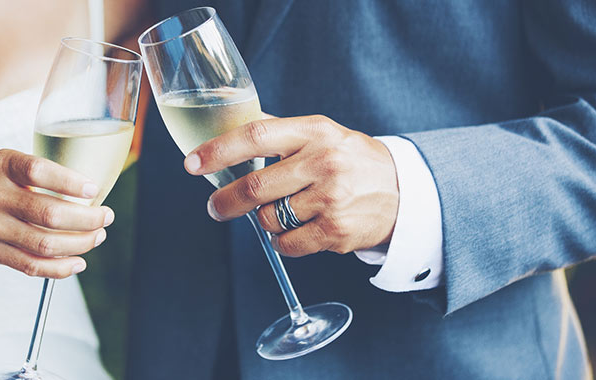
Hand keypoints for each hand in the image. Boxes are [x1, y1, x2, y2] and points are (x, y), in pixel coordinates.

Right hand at [0, 149, 112, 277]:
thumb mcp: (6, 160)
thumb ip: (39, 174)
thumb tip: (90, 192)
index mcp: (1, 166)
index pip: (40, 172)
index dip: (72, 182)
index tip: (94, 188)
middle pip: (49, 214)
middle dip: (88, 219)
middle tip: (107, 216)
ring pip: (45, 244)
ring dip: (81, 243)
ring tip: (98, 236)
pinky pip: (31, 266)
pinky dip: (60, 267)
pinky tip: (79, 261)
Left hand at [184, 115, 398, 256]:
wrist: (403, 192)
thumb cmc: (351, 159)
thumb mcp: (321, 133)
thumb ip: (279, 133)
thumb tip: (229, 122)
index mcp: (315, 131)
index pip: (256, 136)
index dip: (219, 151)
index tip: (192, 163)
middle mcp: (324, 162)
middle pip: (256, 186)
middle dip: (226, 201)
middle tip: (215, 207)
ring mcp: (331, 199)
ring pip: (269, 219)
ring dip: (263, 220)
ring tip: (281, 213)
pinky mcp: (335, 232)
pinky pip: (286, 243)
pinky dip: (281, 241)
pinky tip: (294, 229)